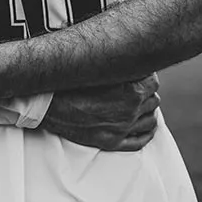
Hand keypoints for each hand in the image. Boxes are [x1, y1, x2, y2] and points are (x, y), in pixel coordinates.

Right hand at [39, 74, 159, 151]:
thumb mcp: (98, 69)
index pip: (153, 83)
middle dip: (147, 94)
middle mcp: (130, 111)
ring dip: (147, 112)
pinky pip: (140, 141)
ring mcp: (121, 129)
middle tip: (136, 88)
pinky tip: (144, 126)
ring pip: (150, 121)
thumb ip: (120, 66)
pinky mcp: (112, 142)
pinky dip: (146, 133)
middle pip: (153, 101)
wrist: (47, 105)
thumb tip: (133, 58)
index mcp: (131, 91)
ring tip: (140, 106)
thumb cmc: (70, 83)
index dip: (147, 76)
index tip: (139, 75)